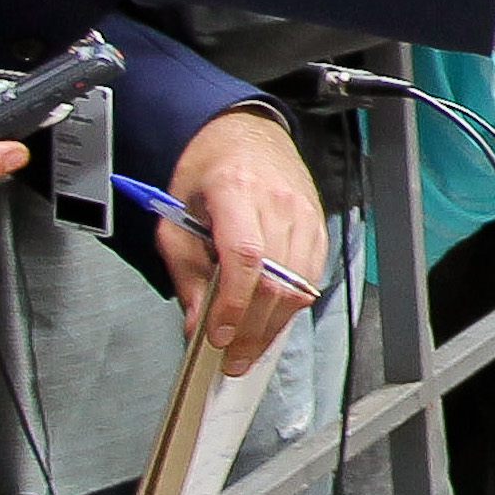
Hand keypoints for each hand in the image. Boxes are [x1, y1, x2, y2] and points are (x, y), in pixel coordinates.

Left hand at [162, 109, 327, 371]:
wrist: (245, 134)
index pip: (245, 256)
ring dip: (272, 326)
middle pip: (275, 280)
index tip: (218, 337)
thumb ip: (186, 272)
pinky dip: (290, 307)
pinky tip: (269, 322)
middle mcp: (279, 203)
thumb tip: (197, 325)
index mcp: (235, 192)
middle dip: (253, 330)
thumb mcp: (175, 220)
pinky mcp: (318, 228)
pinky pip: (310, 278)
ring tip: (248, 350)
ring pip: (298, 286)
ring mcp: (305, 215)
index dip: (234, 303)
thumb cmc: (206, 174)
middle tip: (231, 360)